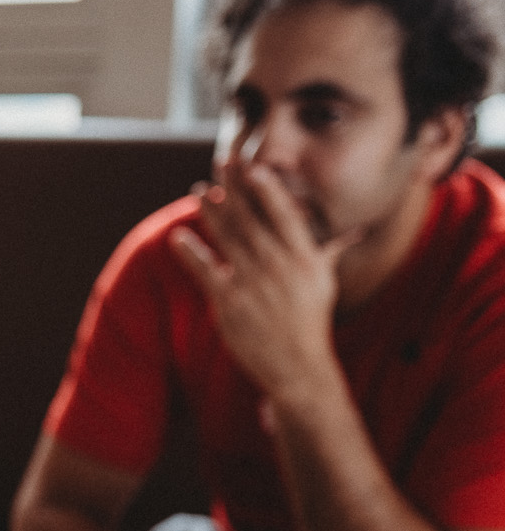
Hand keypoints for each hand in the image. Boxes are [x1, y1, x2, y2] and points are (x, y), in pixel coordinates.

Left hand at [168, 161, 355, 404]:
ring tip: (199, 191)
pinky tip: (178, 236)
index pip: (284, 215)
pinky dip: (192, 253)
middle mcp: (280, 267)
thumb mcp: (324, 285)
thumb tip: (352, 236)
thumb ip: (328, 255)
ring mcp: (254, 285)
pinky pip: (207, 272)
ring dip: (212, 213)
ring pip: (229, 239)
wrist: (298, 366)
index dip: (267, 190)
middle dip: (235, 190)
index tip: (253, 168)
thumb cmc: (310, 323)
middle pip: (252, 220)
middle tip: (222, 163)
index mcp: (305, 258)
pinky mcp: (230, 304)